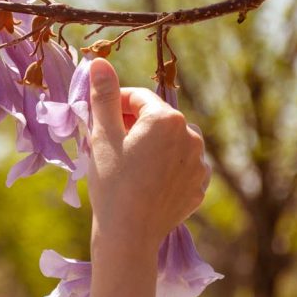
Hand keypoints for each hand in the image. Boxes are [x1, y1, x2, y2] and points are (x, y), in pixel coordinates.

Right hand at [87, 58, 210, 255]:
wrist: (130, 236)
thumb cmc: (112, 183)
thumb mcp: (103, 136)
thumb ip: (103, 96)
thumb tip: (99, 61)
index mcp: (167, 119)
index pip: (137, 98)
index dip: (113, 105)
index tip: (97, 120)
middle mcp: (191, 136)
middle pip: (155, 119)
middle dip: (132, 125)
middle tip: (108, 144)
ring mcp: (199, 163)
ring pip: (169, 142)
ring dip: (150, 145)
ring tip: (127, 165)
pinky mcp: (199, 186)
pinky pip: (180, 166)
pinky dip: (164, 167)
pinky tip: (145, 182)